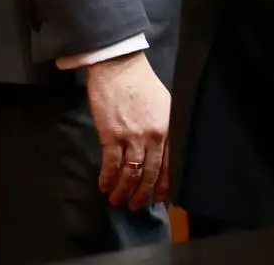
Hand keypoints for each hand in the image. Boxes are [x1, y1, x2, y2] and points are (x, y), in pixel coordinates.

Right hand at [87, 51, 170, 209]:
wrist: (119, 68)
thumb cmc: (142, 85)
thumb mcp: (164, 105)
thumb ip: (165, 127)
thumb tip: (163, 151)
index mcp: (169, 127)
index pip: (170, 163)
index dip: (164, 184)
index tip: (159, 198)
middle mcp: (154, 135)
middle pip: (150, 172)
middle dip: (143, 193)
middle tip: (136, 205)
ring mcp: (133, 136)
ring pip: (130, 173)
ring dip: (123, 190)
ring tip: (117, 200)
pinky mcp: (111, 135)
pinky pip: (111, 164)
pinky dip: (107, 178)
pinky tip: (104, 186)